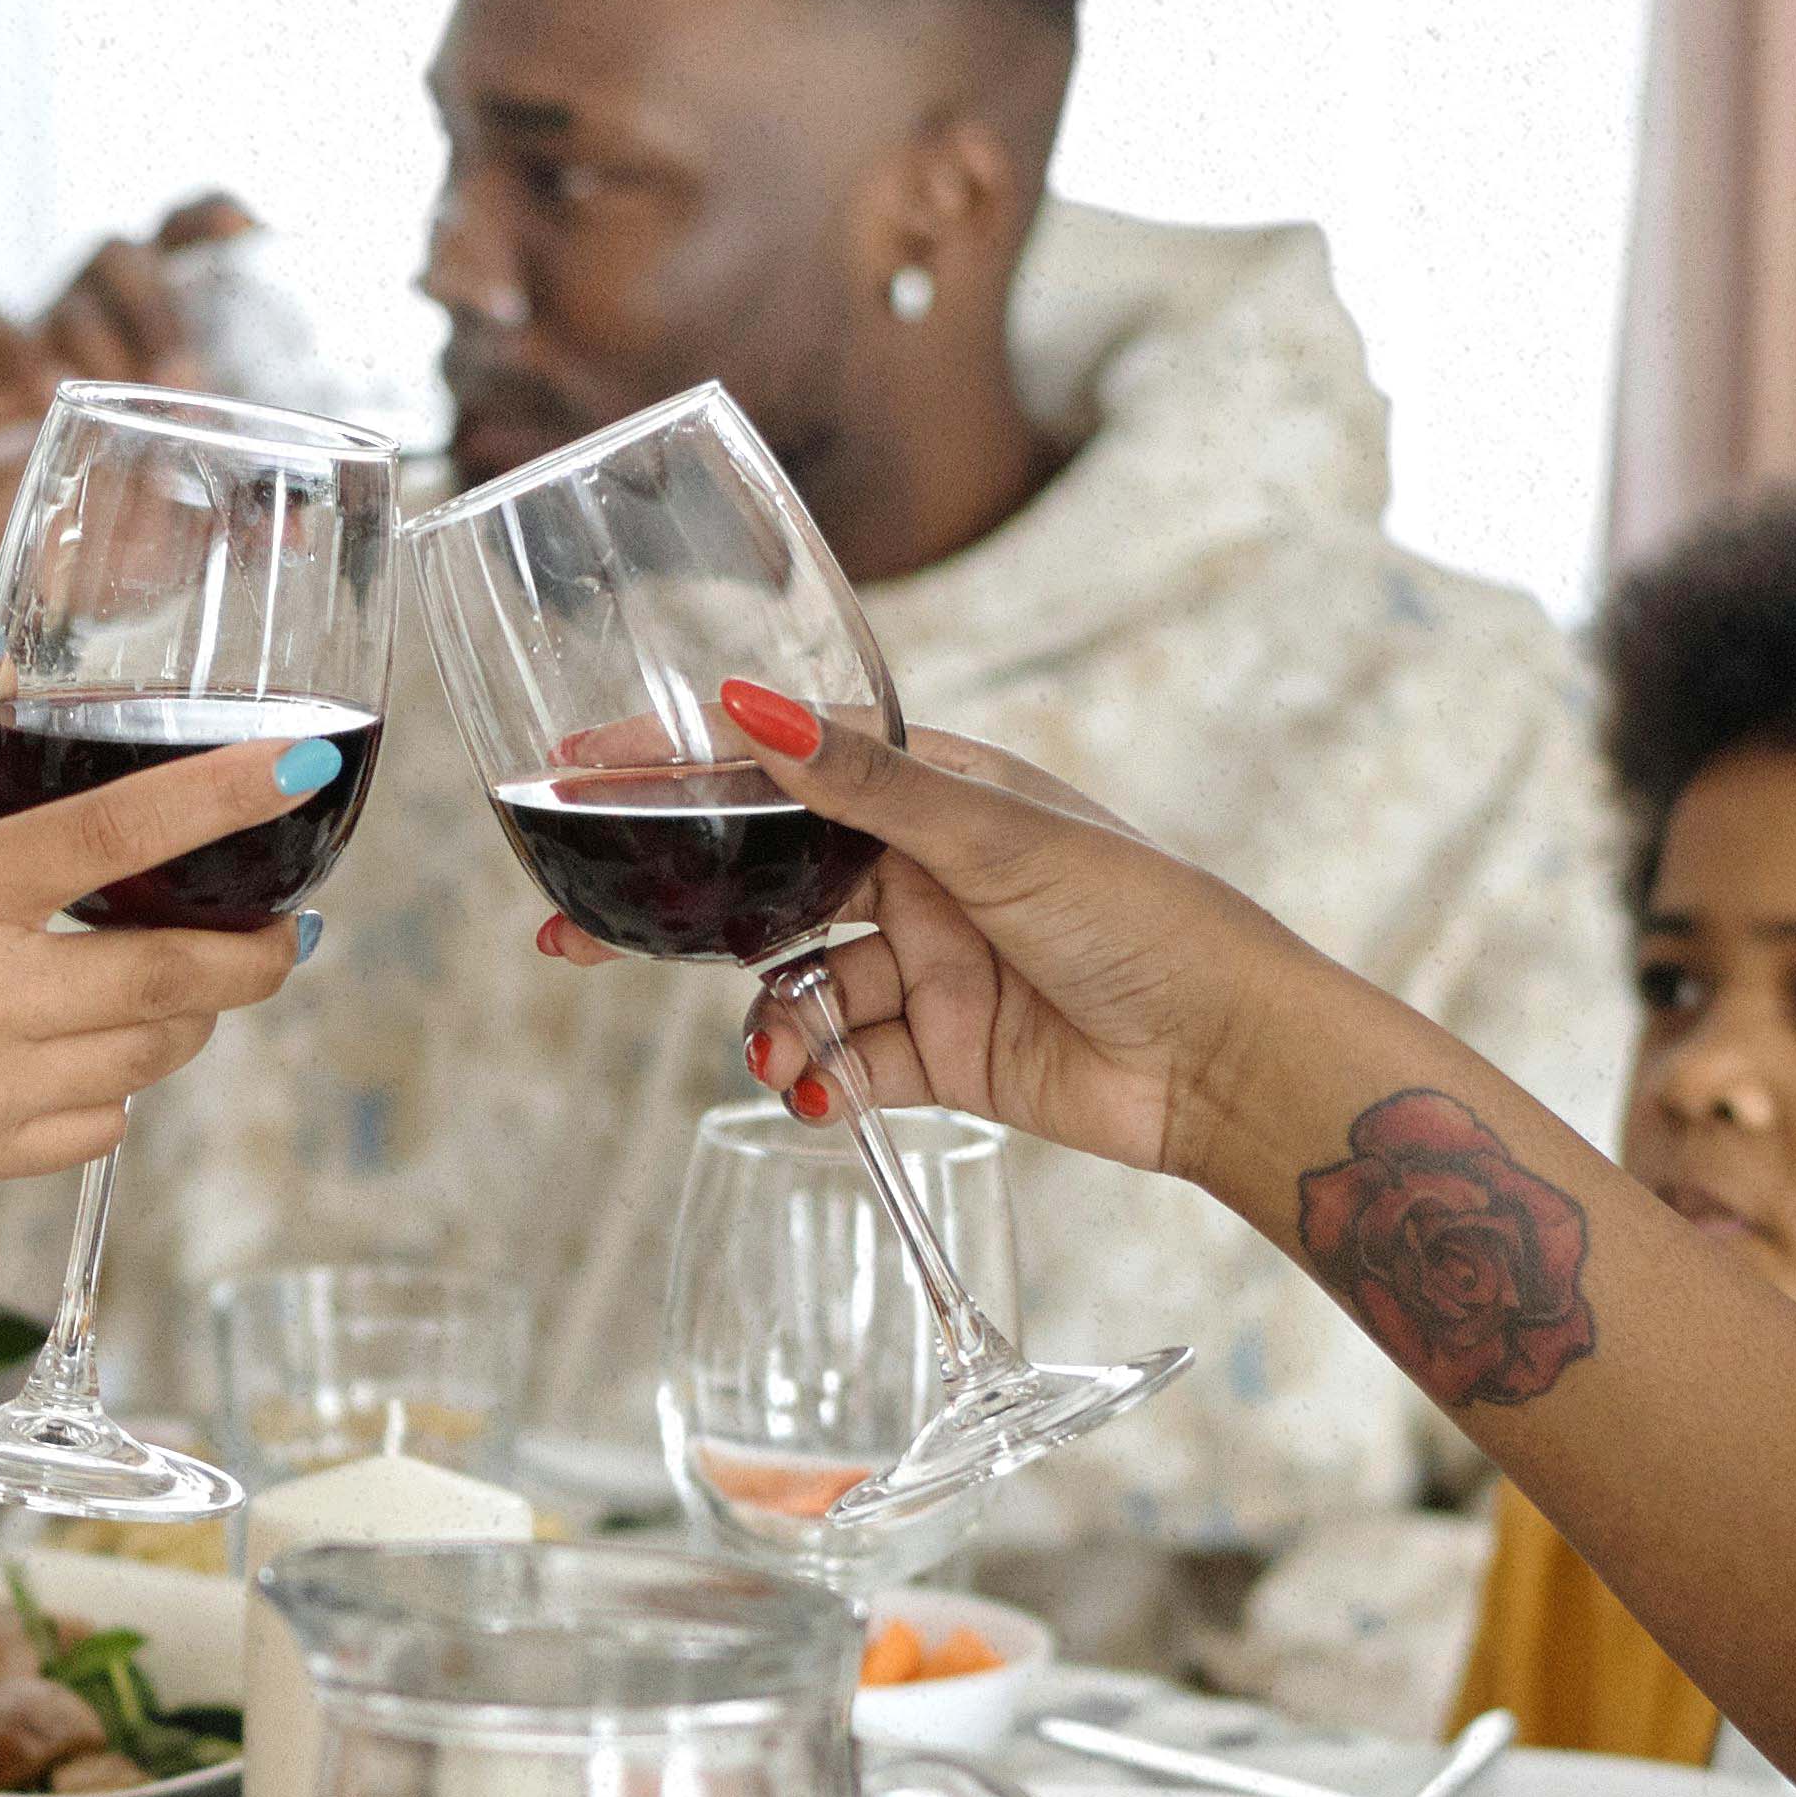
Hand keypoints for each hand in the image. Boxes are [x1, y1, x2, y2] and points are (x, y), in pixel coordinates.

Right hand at [0, 190, 259, 681]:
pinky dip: (22, 350)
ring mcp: (21, 348)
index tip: (245, 231)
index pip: (176, 249)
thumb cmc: (65, 556)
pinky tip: (42, 399)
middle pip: (125, 256)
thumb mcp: (159, 550)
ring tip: (126, 399)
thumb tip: (292, 528)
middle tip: (180, 374)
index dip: (208, 221)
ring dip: (106, 337)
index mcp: (140, 347)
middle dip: (160, 302)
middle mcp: (84, 332)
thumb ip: (222, 528)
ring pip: (69, 293)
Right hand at [0, 686, 312, 1248]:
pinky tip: (78, 1049)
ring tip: (167, 973)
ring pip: (152, 1057)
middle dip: (260, 948)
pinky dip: (113, 1087)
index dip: (232, 798)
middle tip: (280, 922)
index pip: (126, 836)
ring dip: (183, 1015)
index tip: (301, 768)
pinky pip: (96, 1130)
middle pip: (184, 973)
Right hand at [588, 693, 1291, 1185]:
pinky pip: (844, 1062)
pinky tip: (814, 1092)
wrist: (1221, 1055)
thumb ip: (863, 784)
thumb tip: (749, 703)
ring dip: (770, 1021)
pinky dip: (818, 1079)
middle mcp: (919, 873)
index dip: (681, 771)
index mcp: (934, 793)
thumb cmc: (1138, 915)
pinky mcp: (939, 1055)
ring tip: (777, 1052)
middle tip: (574, 937)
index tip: (579, 773)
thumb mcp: (991, 836)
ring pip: (798, 986)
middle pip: (764, 885)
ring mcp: (926, 967)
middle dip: (677, 914)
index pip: (781, 766)